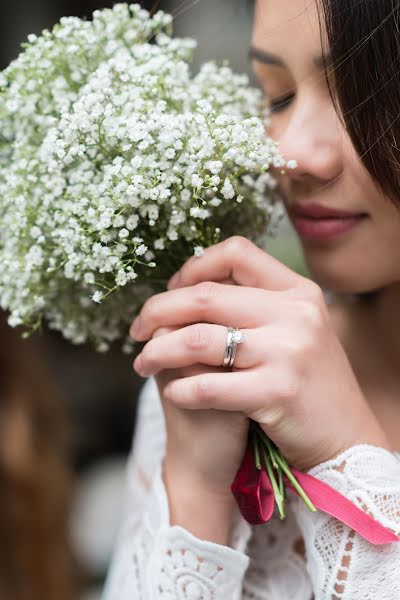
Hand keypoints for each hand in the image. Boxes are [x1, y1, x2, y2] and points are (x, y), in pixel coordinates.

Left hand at [132, 236, 389, 473]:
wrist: (344, 437)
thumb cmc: (307, 382)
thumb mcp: (295, 330)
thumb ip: (253, 305)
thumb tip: (185, 289)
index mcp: (297, 292)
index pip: (236, 253)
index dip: (194, 266)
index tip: (172, 289)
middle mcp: (296, 314)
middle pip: (205, 295)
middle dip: (157, 310)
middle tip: (136, 329)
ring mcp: (289, 352)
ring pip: (197, 339)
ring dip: (157, 351)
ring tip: (143, 363)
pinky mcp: (278, 392)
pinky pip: (208, 386)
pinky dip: (180, 389)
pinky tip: (172, 393)